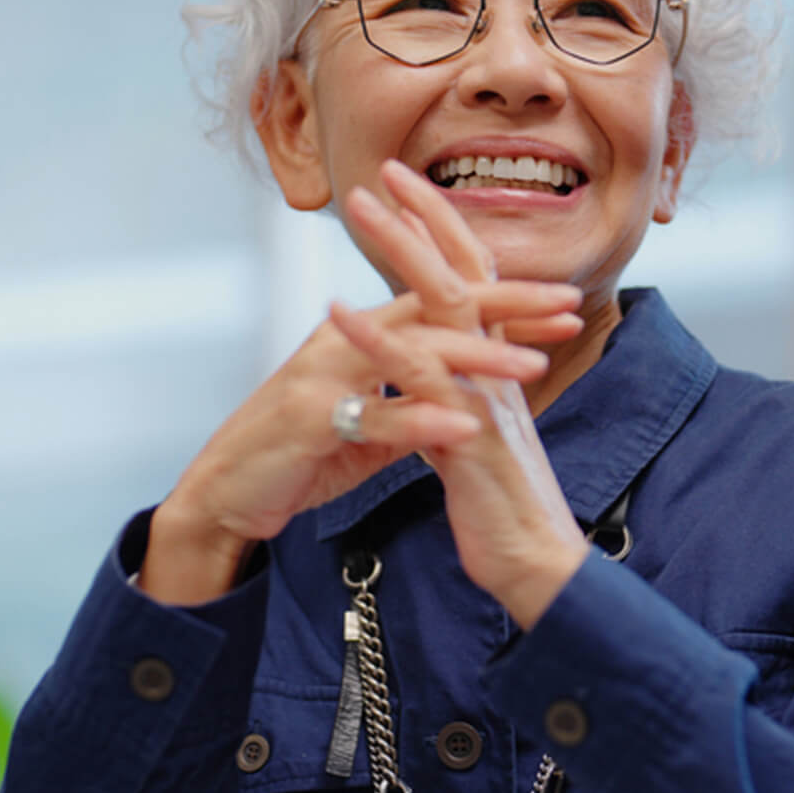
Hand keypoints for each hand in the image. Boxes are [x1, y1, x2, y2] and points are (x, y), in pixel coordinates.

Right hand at [141, 278, 582, 604]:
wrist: (226, 492)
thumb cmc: (296, 453)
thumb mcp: (366, 424)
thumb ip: (411, 404)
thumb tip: (462, 404)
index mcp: (362, 335)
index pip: (442, 302)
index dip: (505, 300)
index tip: (565, 303)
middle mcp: (344, 340)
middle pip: (436, 309)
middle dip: (507, 309)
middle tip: (567, 309)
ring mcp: (324, 376)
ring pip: (411, 356)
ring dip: (476, 360)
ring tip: (531, 369)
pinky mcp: (308, 420)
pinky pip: (373, 418)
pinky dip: (420, 422)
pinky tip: (462, 427)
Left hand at [333, 161, 591, 627]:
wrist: (537, 567)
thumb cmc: (504, 512)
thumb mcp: (477, 442)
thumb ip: (456, 401)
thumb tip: (430, 379)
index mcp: (498, 370)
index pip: (475, 283)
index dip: (445, 233)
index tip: (412, 191)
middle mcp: (498, 371)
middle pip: (465, 273)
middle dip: (425, 218)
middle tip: (385, 171)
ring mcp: (485, 396)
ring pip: (445, 306)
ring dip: (400, 251)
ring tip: (362, 209)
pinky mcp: (467, 433)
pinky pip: (418, 376)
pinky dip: (375, 339)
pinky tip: (338, 311)